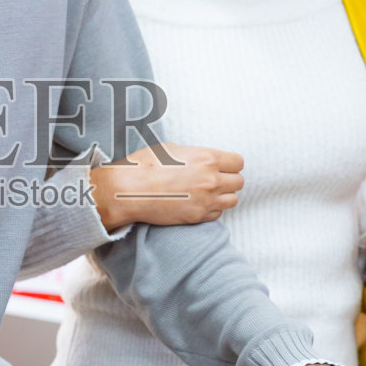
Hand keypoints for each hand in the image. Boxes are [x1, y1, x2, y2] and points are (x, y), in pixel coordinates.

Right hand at [90, 142, 243, 233]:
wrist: (126, 191)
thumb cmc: (144, 165)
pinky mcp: (197, 217)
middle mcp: (211, 180)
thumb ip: (196, 155)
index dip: (230, 163)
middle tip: (215, 179)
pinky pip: (218, 214)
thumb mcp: (173, 149)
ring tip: (209, 192)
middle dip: (229, 179)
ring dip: (224, 195)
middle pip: (239, 182)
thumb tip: (204, 159)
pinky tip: (198, 203)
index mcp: (206, 158)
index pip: (238, 162)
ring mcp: (205, 200)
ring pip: (232, 200)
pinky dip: (212, 209)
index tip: (223, 165)